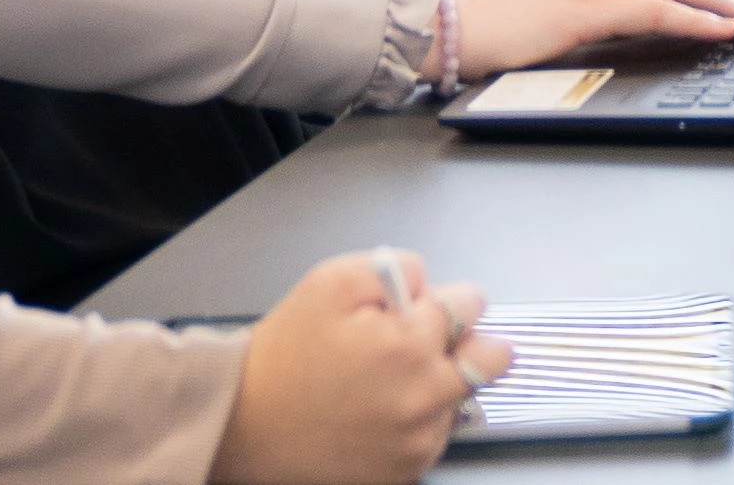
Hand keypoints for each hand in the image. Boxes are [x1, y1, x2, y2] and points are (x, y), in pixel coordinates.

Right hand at [209, 250, 502, 482]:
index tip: (419, 309)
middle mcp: (424, 397)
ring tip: (383, 383)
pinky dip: (418, 422)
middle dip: (464, 342)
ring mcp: (418, 441)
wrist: (241, 426)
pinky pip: (434, 436)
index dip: (443, 300)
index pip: (471, 305)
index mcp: (410, 343)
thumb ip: (396, 268)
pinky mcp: (405, 472)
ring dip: (439, 384)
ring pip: (461, 398)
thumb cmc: (284, 355)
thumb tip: (427, 281)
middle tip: (422, 344)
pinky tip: (377, 413)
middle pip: (492, 358)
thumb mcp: (330, 282)